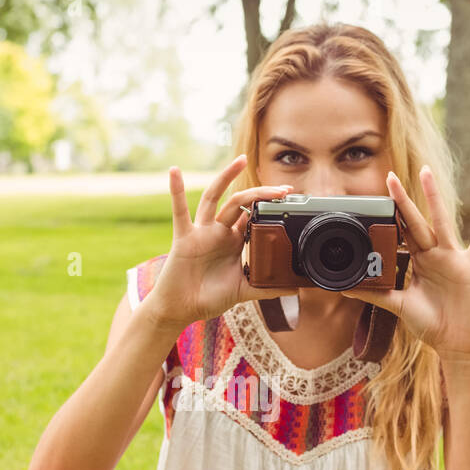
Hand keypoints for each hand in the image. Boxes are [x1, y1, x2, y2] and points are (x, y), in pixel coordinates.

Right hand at [142, 154, 299, 330]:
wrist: (181, 309)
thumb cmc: (207, 298)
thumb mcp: (243, 291)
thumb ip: (266, 288)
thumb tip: (295, 288)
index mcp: (232, 242)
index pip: (252, 216)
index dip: (269, 206)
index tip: (289, 199)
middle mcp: (218, 232)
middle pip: (240, 203)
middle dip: (261, 193)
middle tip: (284, 189)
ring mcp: (201, 232)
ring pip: (215, 198)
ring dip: (226, 177)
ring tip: (240, 160)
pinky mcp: (184, 237)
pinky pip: (179, 211)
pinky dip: (176, 191)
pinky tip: (175, 172)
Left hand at [339, 166, 469, 364]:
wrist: (456, 343)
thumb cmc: (431, 324)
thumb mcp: (398, 306)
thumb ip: (374, 295)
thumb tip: (344, 289)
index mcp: (417, 262)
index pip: (400, 235)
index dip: (389, 219)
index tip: (375, 200)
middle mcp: (434, 255)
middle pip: (415, 223)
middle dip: (403, 201)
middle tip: (389, 177)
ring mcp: (453, 257)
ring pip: (440, 222)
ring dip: (433, 197)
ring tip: (425, 172)